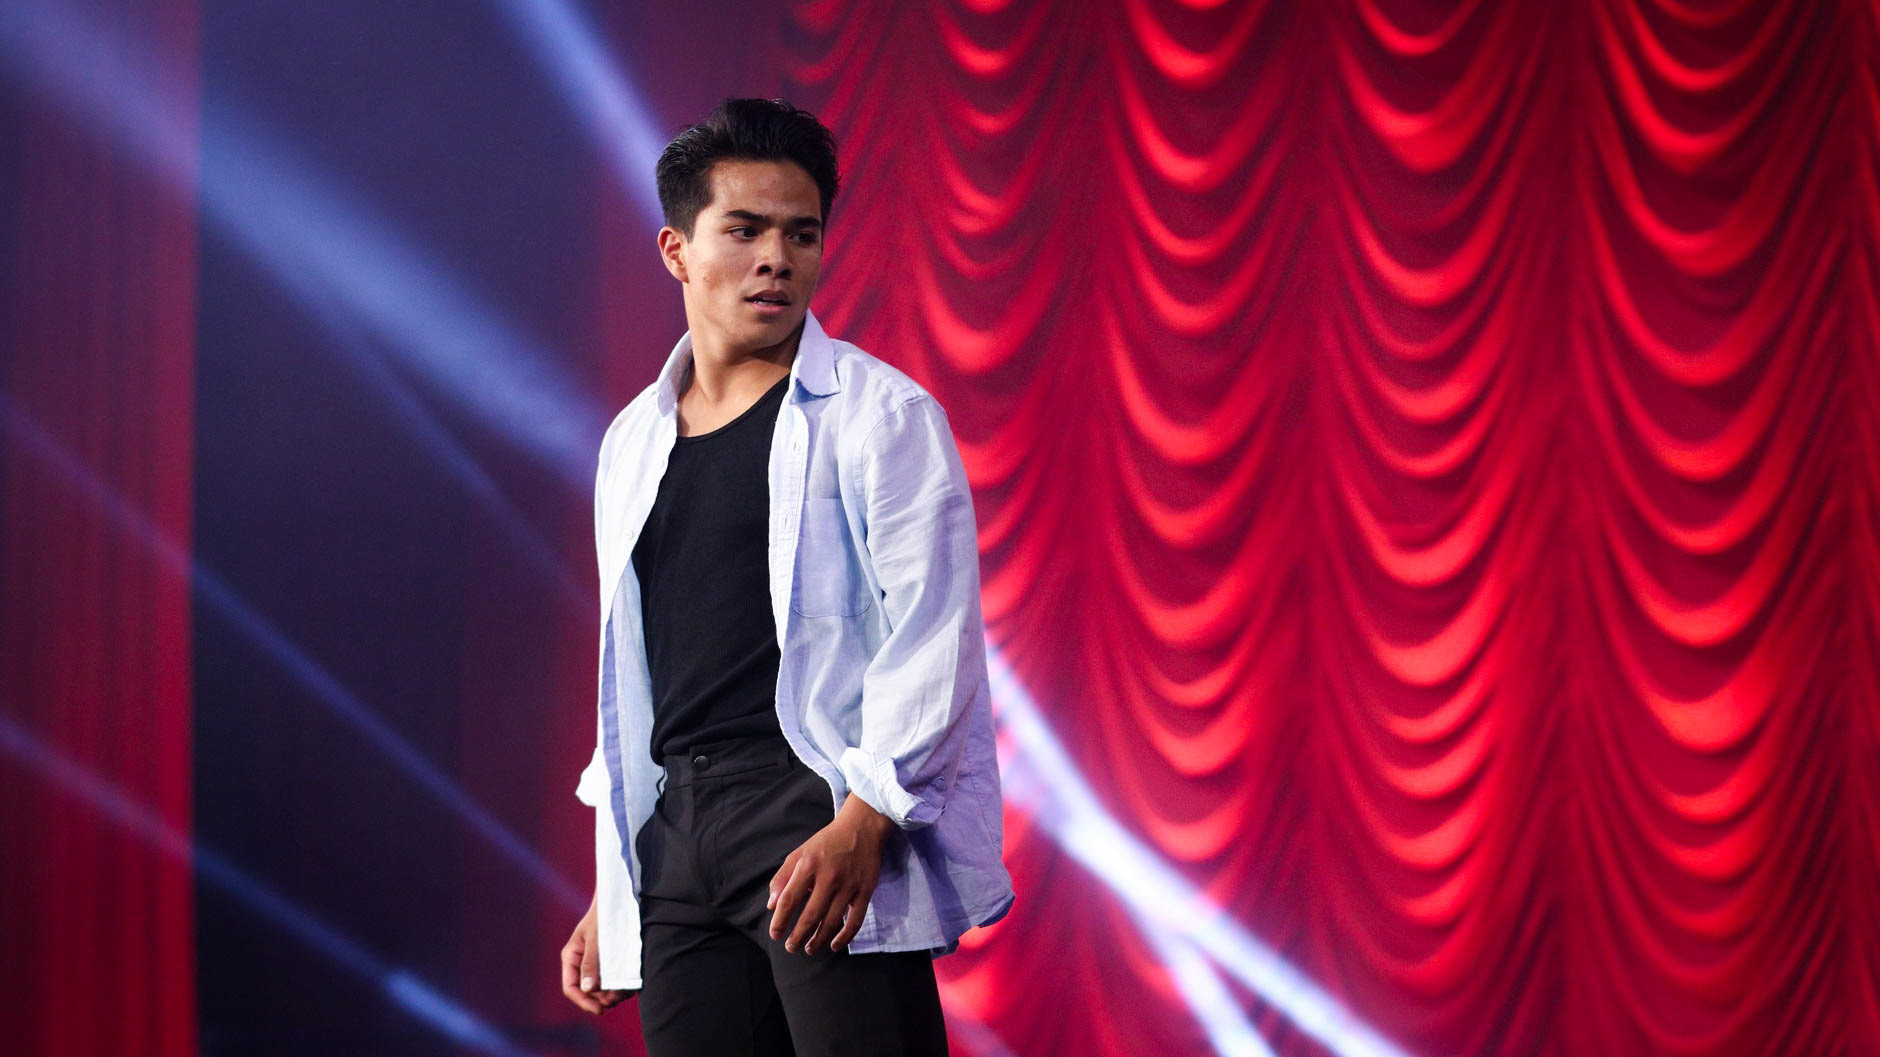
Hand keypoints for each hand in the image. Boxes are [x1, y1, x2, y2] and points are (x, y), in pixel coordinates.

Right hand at [561, 895, 632, 1014]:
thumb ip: (591, 962)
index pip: (571, 987)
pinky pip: (613, 980)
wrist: (618, 899)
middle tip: (617, 1001)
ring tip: (625, 993)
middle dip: (601, 999)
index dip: (583, 1002)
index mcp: (572, 957)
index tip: (599, 1009)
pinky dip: (621, 986)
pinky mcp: (611, 962)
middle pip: (588, 992)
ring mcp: (597, 964)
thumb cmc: (603, 915)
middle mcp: (583, 963)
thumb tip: (587, 989)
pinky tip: (630, 986)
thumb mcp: (596, 938)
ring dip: (613, 994)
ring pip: (602, 988)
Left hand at [767, 793, 893, 954]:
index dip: (780, 921)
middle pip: (810, 915)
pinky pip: (855, 920)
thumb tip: (772, 906)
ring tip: (809, 949)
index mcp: (808, 864)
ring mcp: (849, 884)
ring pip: (832, 921)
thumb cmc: (826, 842)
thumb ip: (782, 878)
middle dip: (798, 936)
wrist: (862, 827)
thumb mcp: (800, 853)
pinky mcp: (865, 890)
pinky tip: (834, 945)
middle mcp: (829, 876)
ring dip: (818, 940)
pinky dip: (845, 937)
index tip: (775, 934)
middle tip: (791, 948)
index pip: (789, 899)